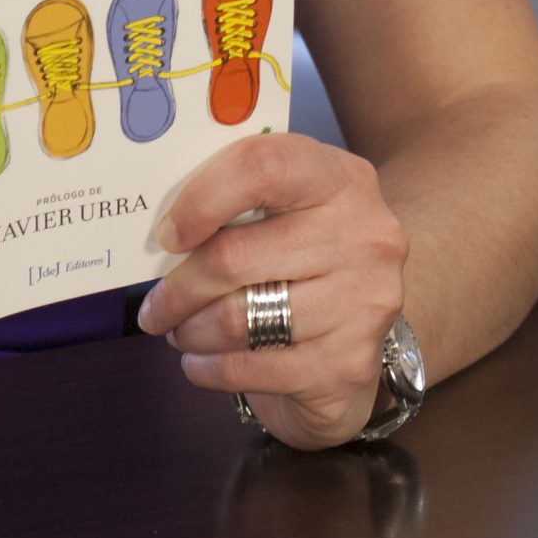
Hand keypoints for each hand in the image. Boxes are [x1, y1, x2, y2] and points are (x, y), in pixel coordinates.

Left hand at [135, 134, 408, 449]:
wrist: (383, 311)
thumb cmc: (311, 249)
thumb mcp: (290, 204)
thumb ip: (238, 199)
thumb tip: (160, 230)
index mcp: (338, 178)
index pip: (261, 168)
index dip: (201, 200)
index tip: (168, 235)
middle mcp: (362, 237)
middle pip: (235, 257)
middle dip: (178, 289)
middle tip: (154, 307)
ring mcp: (361, 304)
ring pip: (238, 320)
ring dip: (192, 332)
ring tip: (180, 331)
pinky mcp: (348, 364)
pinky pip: (252, 369)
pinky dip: (211, 369)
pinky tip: (201, 362)